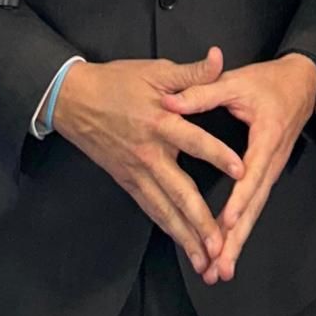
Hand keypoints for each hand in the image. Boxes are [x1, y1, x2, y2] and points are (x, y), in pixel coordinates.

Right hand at [54, 51, 244, 275]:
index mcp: (160, 122)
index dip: (218, 156)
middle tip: (219, 243)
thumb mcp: (156, 70)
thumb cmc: (117, 82)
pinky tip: (181, 243)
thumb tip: (220, 57)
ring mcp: (136, 172)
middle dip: (200, 220)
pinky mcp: (127, 181)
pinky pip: (150, 208)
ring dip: (184, 235)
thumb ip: (191, 72)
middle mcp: (149, 154)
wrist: (73, 100)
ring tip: (204, 258)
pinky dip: (166, 227)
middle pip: (178, 192)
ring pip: (164, 209)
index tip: (242, 171)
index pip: (194, 142)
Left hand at [162, 54, 315, 282]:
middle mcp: (272, 162)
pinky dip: (240, 230)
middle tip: (219, 267)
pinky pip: (253, 206)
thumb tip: (169, 102)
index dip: (238, 200)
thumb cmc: (270, 82)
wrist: (302, 83)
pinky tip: (228, 249)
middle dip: (237, 239)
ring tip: (220, 271)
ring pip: (254, 212)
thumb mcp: (236, 82)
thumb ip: (203, 92)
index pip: (252, 174)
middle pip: (254, 206)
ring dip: (237, 242)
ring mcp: (271, 172)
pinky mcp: (266, 175)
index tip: (225, 223)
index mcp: (266, 139)